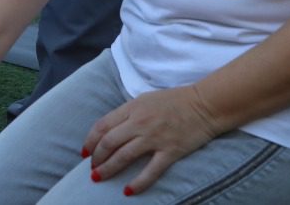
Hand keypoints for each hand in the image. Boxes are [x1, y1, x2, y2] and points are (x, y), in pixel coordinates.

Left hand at [82, 85, 218, 194]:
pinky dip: (138, 183)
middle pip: (109, 142)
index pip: (102, 125)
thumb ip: (128, 113)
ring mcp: (154, 138)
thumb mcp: (145, 99)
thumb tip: (112, 128)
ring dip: (108, 169)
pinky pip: (150, 170)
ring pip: (124, 156)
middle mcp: (139, 122)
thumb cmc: (175, 100)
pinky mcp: (170, 151)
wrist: (204, 104)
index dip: (90, 140)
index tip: (84, 152)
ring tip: (98, 178)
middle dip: (96, 158)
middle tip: (91, 168)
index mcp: (132, 108)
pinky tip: (128, 191)